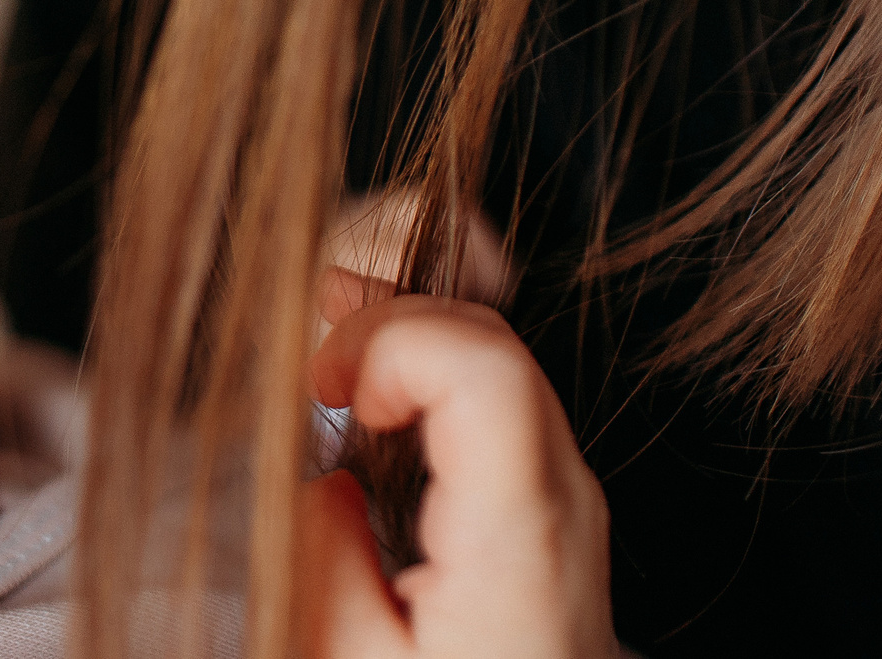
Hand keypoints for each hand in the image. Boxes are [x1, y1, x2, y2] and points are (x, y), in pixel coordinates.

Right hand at [298, 270, 616, 658]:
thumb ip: (324, 558)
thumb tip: (318, 480)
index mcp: (515, 533)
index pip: (481, 364)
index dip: (392, 340)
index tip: (326, 386)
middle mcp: (562, 499)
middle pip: (489, 341)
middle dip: (387, 325)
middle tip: (312, 369)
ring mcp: (569, 498)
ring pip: (499, 359)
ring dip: (408, 344)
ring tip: (332, 370)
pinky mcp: (556, 509)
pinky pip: (502, 403)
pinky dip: (433, 379)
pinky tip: (377, 404)